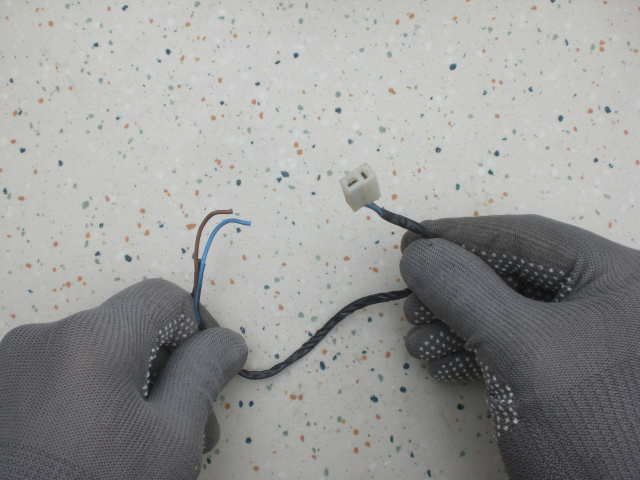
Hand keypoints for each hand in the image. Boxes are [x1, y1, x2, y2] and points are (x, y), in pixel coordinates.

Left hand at [0, 278, 246, 479]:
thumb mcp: (172, 438)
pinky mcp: (2, 393)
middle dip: (171, 369)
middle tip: (194, 426)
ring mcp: (14, 367)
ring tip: (152, 444)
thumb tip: (227, 340)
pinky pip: (67, 377)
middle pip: (131, 330)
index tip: (213, 367)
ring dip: (137, 388)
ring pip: (100, 357)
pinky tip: (109, 443)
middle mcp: (44, 338)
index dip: (199, 326)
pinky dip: (99, 398)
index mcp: (90, 338)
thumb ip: (203, 375)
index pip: (161, 298)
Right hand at [399, 215, 639, 478]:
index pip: (529, 237)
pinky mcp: (568, 376)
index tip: (411, 239)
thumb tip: (419, 255)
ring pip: (507, 313)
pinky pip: (512, 347)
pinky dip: (472, 351)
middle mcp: (606, 301)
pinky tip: (441, 362)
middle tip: (411, 300)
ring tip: (418, 340)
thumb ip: (465, 290)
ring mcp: (588, 341)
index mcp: (617, 277)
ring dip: (455, 323)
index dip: (463, 235)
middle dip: (455, 290)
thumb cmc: (583, 422)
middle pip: (513, 275)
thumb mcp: (519, 349)